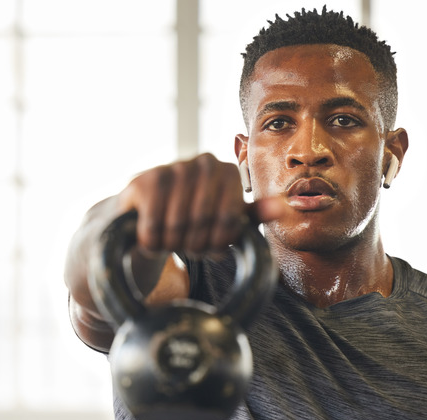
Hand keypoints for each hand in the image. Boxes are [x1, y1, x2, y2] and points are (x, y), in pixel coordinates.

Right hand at [117, 153, 281, 253]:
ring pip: (179, 225)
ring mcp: (172, 167)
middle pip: (205, 221)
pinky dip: (153, 241)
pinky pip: (154, 225)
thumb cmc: (193, 219)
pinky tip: (152, 238)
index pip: (231, 218)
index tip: (213, 249)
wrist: (145, 217)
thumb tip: (283, 206)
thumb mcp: (227, 220)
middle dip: (196, 244)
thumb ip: (254, 215)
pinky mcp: (144, 179)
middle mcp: (202, 162)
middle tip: (189, 248)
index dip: (220, 242)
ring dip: (173, 245)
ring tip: (171, 242)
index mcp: (227, 171)